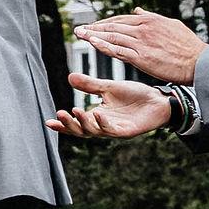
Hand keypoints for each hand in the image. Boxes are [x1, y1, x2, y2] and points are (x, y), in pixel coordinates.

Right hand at [50, 71, 172, 140]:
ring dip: (83, 123)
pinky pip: (111, 130)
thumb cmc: (135, 96)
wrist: (159, 101)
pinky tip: (97, 113)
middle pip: (81, 130)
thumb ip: (90, 85)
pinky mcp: (126, 131)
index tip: (49, 121)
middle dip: (69, 124)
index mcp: (97, 116)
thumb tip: (70, 77)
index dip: (62, 124)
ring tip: (75, 111)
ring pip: (94, 131)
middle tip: (59, 115)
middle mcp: (103, 126)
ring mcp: (114, 130)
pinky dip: (102, 122)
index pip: (76, 123)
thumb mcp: (109, 88)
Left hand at [75, 11, 207, 84]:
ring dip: (93, 36)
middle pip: (112, 26)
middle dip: (94, 28)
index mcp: (150, 20)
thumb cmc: (188, 46)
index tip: (93, 26)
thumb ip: (152, 18)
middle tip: (79, 29)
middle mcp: (143, 29)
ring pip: (112, 37)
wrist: (199, 62)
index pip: (121, 20)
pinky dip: (103, 46)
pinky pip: (117, 51)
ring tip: (80, 35)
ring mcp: (141, 43)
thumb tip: (137, 11)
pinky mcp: (141, 57)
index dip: (105, 23)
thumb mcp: (171, 25)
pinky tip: (93, 44)